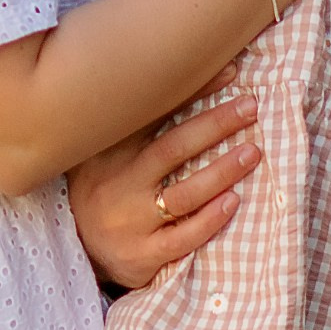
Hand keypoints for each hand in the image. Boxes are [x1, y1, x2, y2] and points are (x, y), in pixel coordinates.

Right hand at [67, 87, 263, 288]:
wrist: (77, 250)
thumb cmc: (105, 191)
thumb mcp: (104, 153)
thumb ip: (136, 124)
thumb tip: (184, 78)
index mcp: (110, 151)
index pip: (154, 114)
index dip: (193, 92)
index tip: (230, 74)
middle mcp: (119, 183)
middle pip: (173, 148)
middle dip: (215, 125)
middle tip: (250, 107)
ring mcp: (130, 222)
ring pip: (183, 194)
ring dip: (222, 171)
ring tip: (253, 152)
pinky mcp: (142, 255)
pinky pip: (182, 238)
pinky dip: (209, 220)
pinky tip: (233, 202)